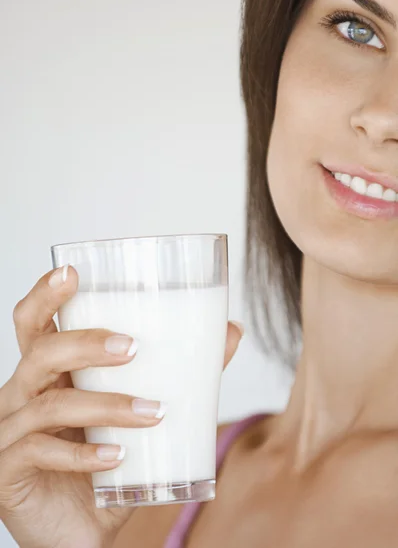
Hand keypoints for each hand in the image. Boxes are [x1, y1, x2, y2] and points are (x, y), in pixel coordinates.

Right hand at [0, 266, 242, 547]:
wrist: (79, 531)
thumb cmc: (107, 461)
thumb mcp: (138, 411)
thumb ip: (180, 372)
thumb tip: (230, 330)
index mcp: (48, 372)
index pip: (35, 322)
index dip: (46, 294)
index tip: (73, 272)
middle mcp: (22, 394)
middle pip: (38, 351)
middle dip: (84, 342)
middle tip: (131, 346)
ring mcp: (9, 431)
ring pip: (50, 403)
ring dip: (106, 406)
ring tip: (153, 412)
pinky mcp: (7, 470)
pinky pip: (41, 452)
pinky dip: (84, 454)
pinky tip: (118, 457)